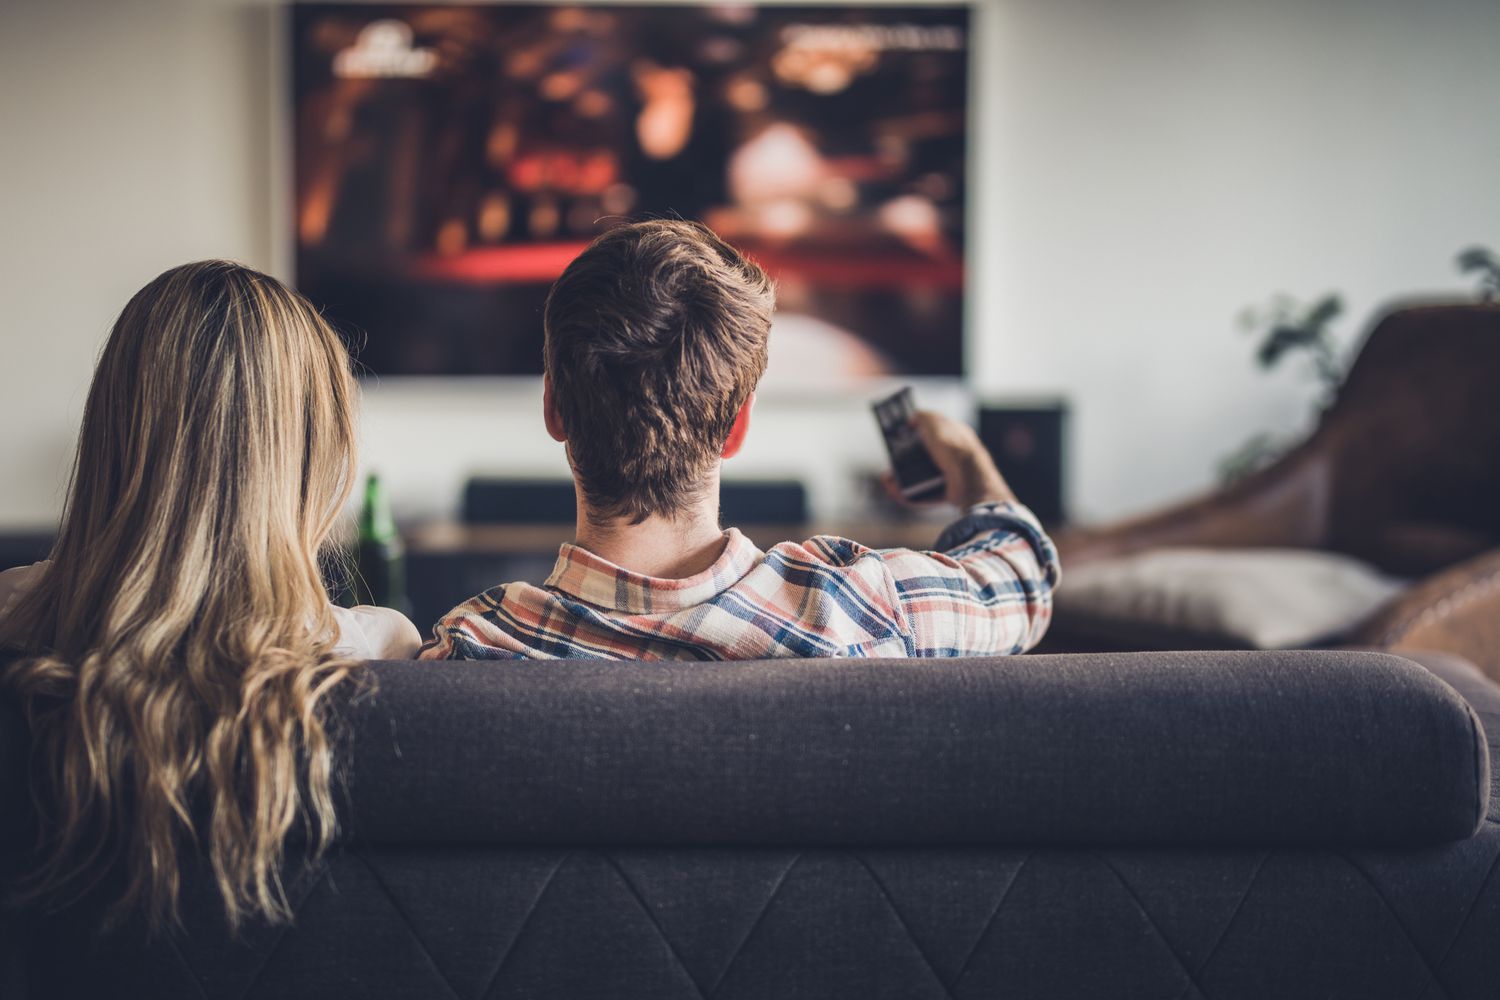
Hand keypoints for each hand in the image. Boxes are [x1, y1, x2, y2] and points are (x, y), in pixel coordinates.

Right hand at [883, 411, 1015, 509]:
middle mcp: (955, 455)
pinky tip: (894, 491)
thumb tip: (913, 418)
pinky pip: (924, 495)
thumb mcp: (934, 422)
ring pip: (922, 478)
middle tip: (891, 461)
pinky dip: (908, 495)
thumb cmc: (953, 447)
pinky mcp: (948, 494)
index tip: (902, 434)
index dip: (917, 432)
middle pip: (924, 457)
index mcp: (956, 435)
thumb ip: (923, 416)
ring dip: (901, 480)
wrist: (970, 479)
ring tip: (888, 480)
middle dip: (904, 460)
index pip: (935, 431)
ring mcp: (952, 475)